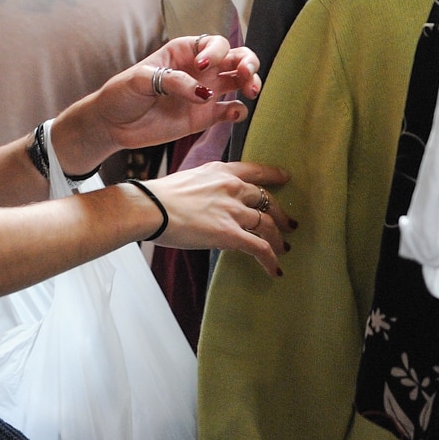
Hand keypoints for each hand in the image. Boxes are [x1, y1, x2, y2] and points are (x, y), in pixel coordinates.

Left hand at [65, 35, 263, 161]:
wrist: (112, 124)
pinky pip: (230, 111)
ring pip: (238, 82)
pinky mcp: (204, 117)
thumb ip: (172, 82)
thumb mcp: (140, 79)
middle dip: (247, 62)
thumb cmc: (122, 93)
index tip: (204, 66)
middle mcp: (200, 69)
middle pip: (235, 58)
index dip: (215, 52)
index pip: (213, 43)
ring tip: (251, 91)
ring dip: (250, 83)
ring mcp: (205, 92)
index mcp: (184, 51)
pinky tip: (235, 114)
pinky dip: (238, 111)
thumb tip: (204, 94)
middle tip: (245, 74)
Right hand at [141, 161, 293, 276]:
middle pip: (267, 198)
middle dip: (280, 213)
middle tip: (288, 224)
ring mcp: (233, 210)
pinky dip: (270, 259)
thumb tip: (209, 205)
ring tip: (284, 248)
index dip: (273, 175)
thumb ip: (206, 188)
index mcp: (220, 171)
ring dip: (278, 238)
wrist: (150, 208)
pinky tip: (275, 269)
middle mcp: (232, 187)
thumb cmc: (159, 197)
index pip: (255, 170)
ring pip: (267, 224)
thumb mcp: (188, 180)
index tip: (285, 178)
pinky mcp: (230, 234)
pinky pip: (260, 248)